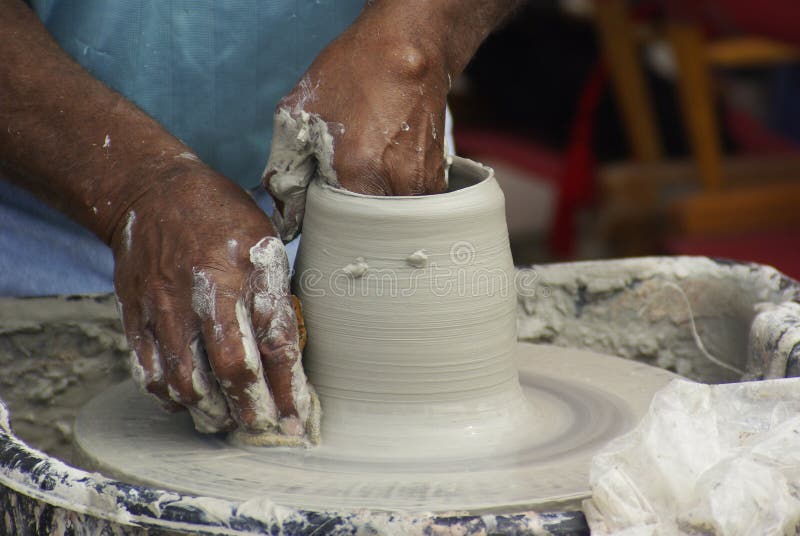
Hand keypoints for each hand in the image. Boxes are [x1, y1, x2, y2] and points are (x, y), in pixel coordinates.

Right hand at [111, 162, 314, 440]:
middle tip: (261, 427)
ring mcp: (165, 306)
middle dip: (250, 409)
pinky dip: (170, 397)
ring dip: (210, 411)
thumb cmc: (221, 217)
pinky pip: (149, 371)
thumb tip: (289, 351)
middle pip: (232, 370)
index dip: (287, 388)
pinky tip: (188, 401)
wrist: (152, 191)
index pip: (275, 344)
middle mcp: (205, 293)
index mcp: (247, 272)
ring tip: (225, 419)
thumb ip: (275, 294)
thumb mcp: (264, 241)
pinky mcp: (135, 314)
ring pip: (186, 381)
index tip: (296, 417)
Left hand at [263, 17, 449, 240]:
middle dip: (349, 223)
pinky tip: (385, 170)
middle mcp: (396, 185)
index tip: (316, 211)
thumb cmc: (355, 70)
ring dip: (374, 212)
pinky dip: (394, 199)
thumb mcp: (301, 110)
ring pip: (392, 223)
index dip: (322, 224)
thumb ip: (286, 167)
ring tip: (364, 179)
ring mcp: (422, 185)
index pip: (334, 228)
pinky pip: (410, 206)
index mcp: (358, 172)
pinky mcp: (437, 180)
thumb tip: (284, 212)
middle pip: (366, 231)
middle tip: (338, 196)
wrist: (411, 47)